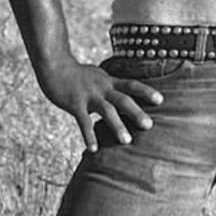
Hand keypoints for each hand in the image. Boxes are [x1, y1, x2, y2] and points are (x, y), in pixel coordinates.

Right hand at [38, 57, 162, 152]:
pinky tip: (94, 150)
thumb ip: (112, 85)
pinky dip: (89, 136)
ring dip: (117, 126)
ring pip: (106, 111)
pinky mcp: (74, 104)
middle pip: (123, 99)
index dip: (146, 91)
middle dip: (136, 112)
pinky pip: (83, 122)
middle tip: (149, 125)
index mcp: (110, 82)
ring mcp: (89, 96)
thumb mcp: (100, 76)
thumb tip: (127, 94)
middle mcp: (102, 88)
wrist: (54, 65)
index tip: (161, 100)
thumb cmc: (79, 74)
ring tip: (127, 141)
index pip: (132, 85)